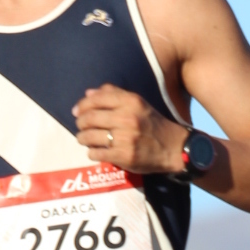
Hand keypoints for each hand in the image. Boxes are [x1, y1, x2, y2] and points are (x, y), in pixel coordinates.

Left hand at [73, 84, 188, 174]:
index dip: (82, 105)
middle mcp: (127, 118)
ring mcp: (125, 138)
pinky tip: (95, 151)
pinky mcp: (124, 156)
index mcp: (130, 102)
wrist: (173, 148)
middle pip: (90, 118)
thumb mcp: (138, 103)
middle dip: (80, 123)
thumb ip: (114, 95)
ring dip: (82, 138)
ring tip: (83, 139)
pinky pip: (96, 153)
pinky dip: (92, 152)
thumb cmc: (152, 124)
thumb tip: (88, 93)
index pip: (96, 99)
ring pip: (90, 137)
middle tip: (80, 127)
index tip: (76, 111)